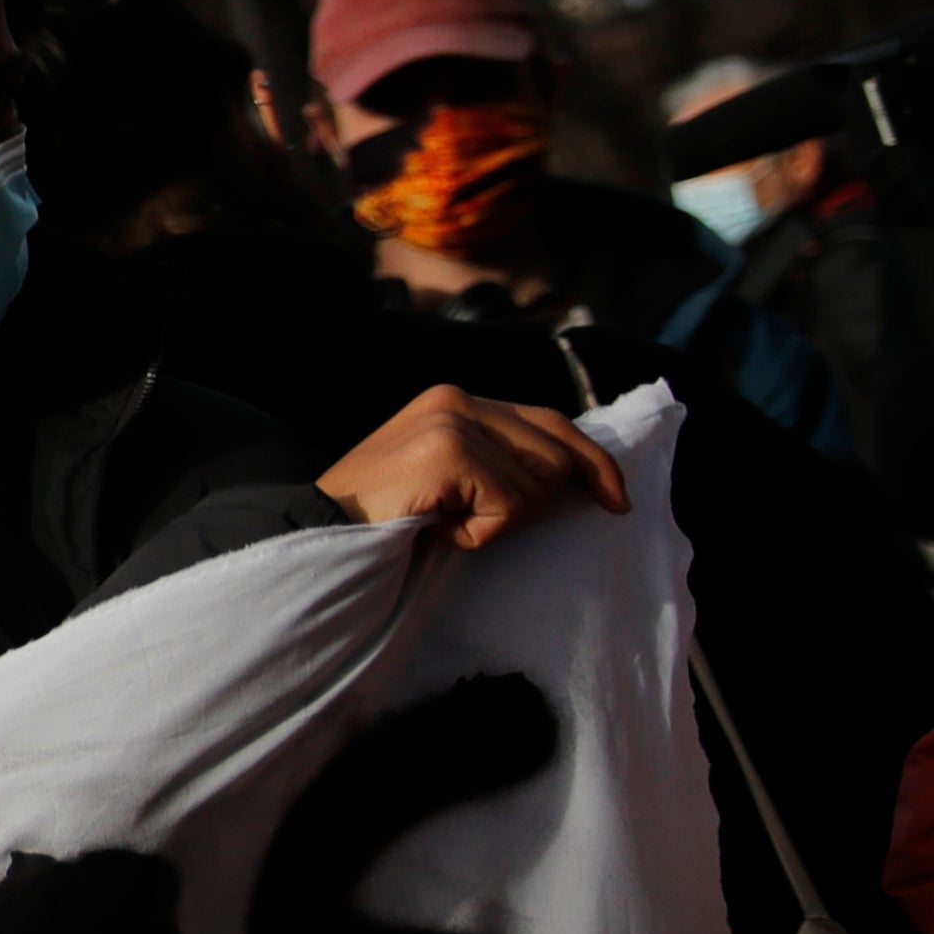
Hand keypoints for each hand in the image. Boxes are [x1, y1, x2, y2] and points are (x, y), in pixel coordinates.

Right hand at [317, 387, 626, 551]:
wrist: (317, 534)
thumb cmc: (380, 520)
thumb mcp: (447, 479)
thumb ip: (496, 459)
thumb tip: (576, 473)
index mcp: (455, 400)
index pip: (552, 422)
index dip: (593, 463)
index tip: (616, 501)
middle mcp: (456, 399)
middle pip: (556, 455)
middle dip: (529, 502)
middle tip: (464, 521)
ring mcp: (451, 421)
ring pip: (536, 486)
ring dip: (497, 522)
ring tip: (441, 522)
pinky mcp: (448, 451)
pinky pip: (509, 506)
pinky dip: (478, 533)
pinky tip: (435, 527)